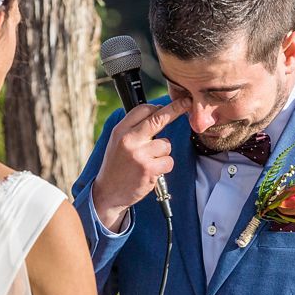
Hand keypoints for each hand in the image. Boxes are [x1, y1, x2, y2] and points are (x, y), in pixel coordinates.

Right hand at [91, 97, 188, 230]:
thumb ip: (133, 130)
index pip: (142, 110)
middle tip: (187, 102)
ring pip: (166, 144)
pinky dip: (164, 166)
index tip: (167, 106)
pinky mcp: (149, 169)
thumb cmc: (116, 166)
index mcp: (120, 131)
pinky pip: (169, 161)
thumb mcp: (117, 143)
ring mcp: (139, 154)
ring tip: (149, 162)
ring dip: (163, 153)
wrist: (108, 192)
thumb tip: (155, 114)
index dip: (157, 107)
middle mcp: (129, 140)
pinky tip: (152, 171)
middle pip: (158, 119)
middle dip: (175, 109)